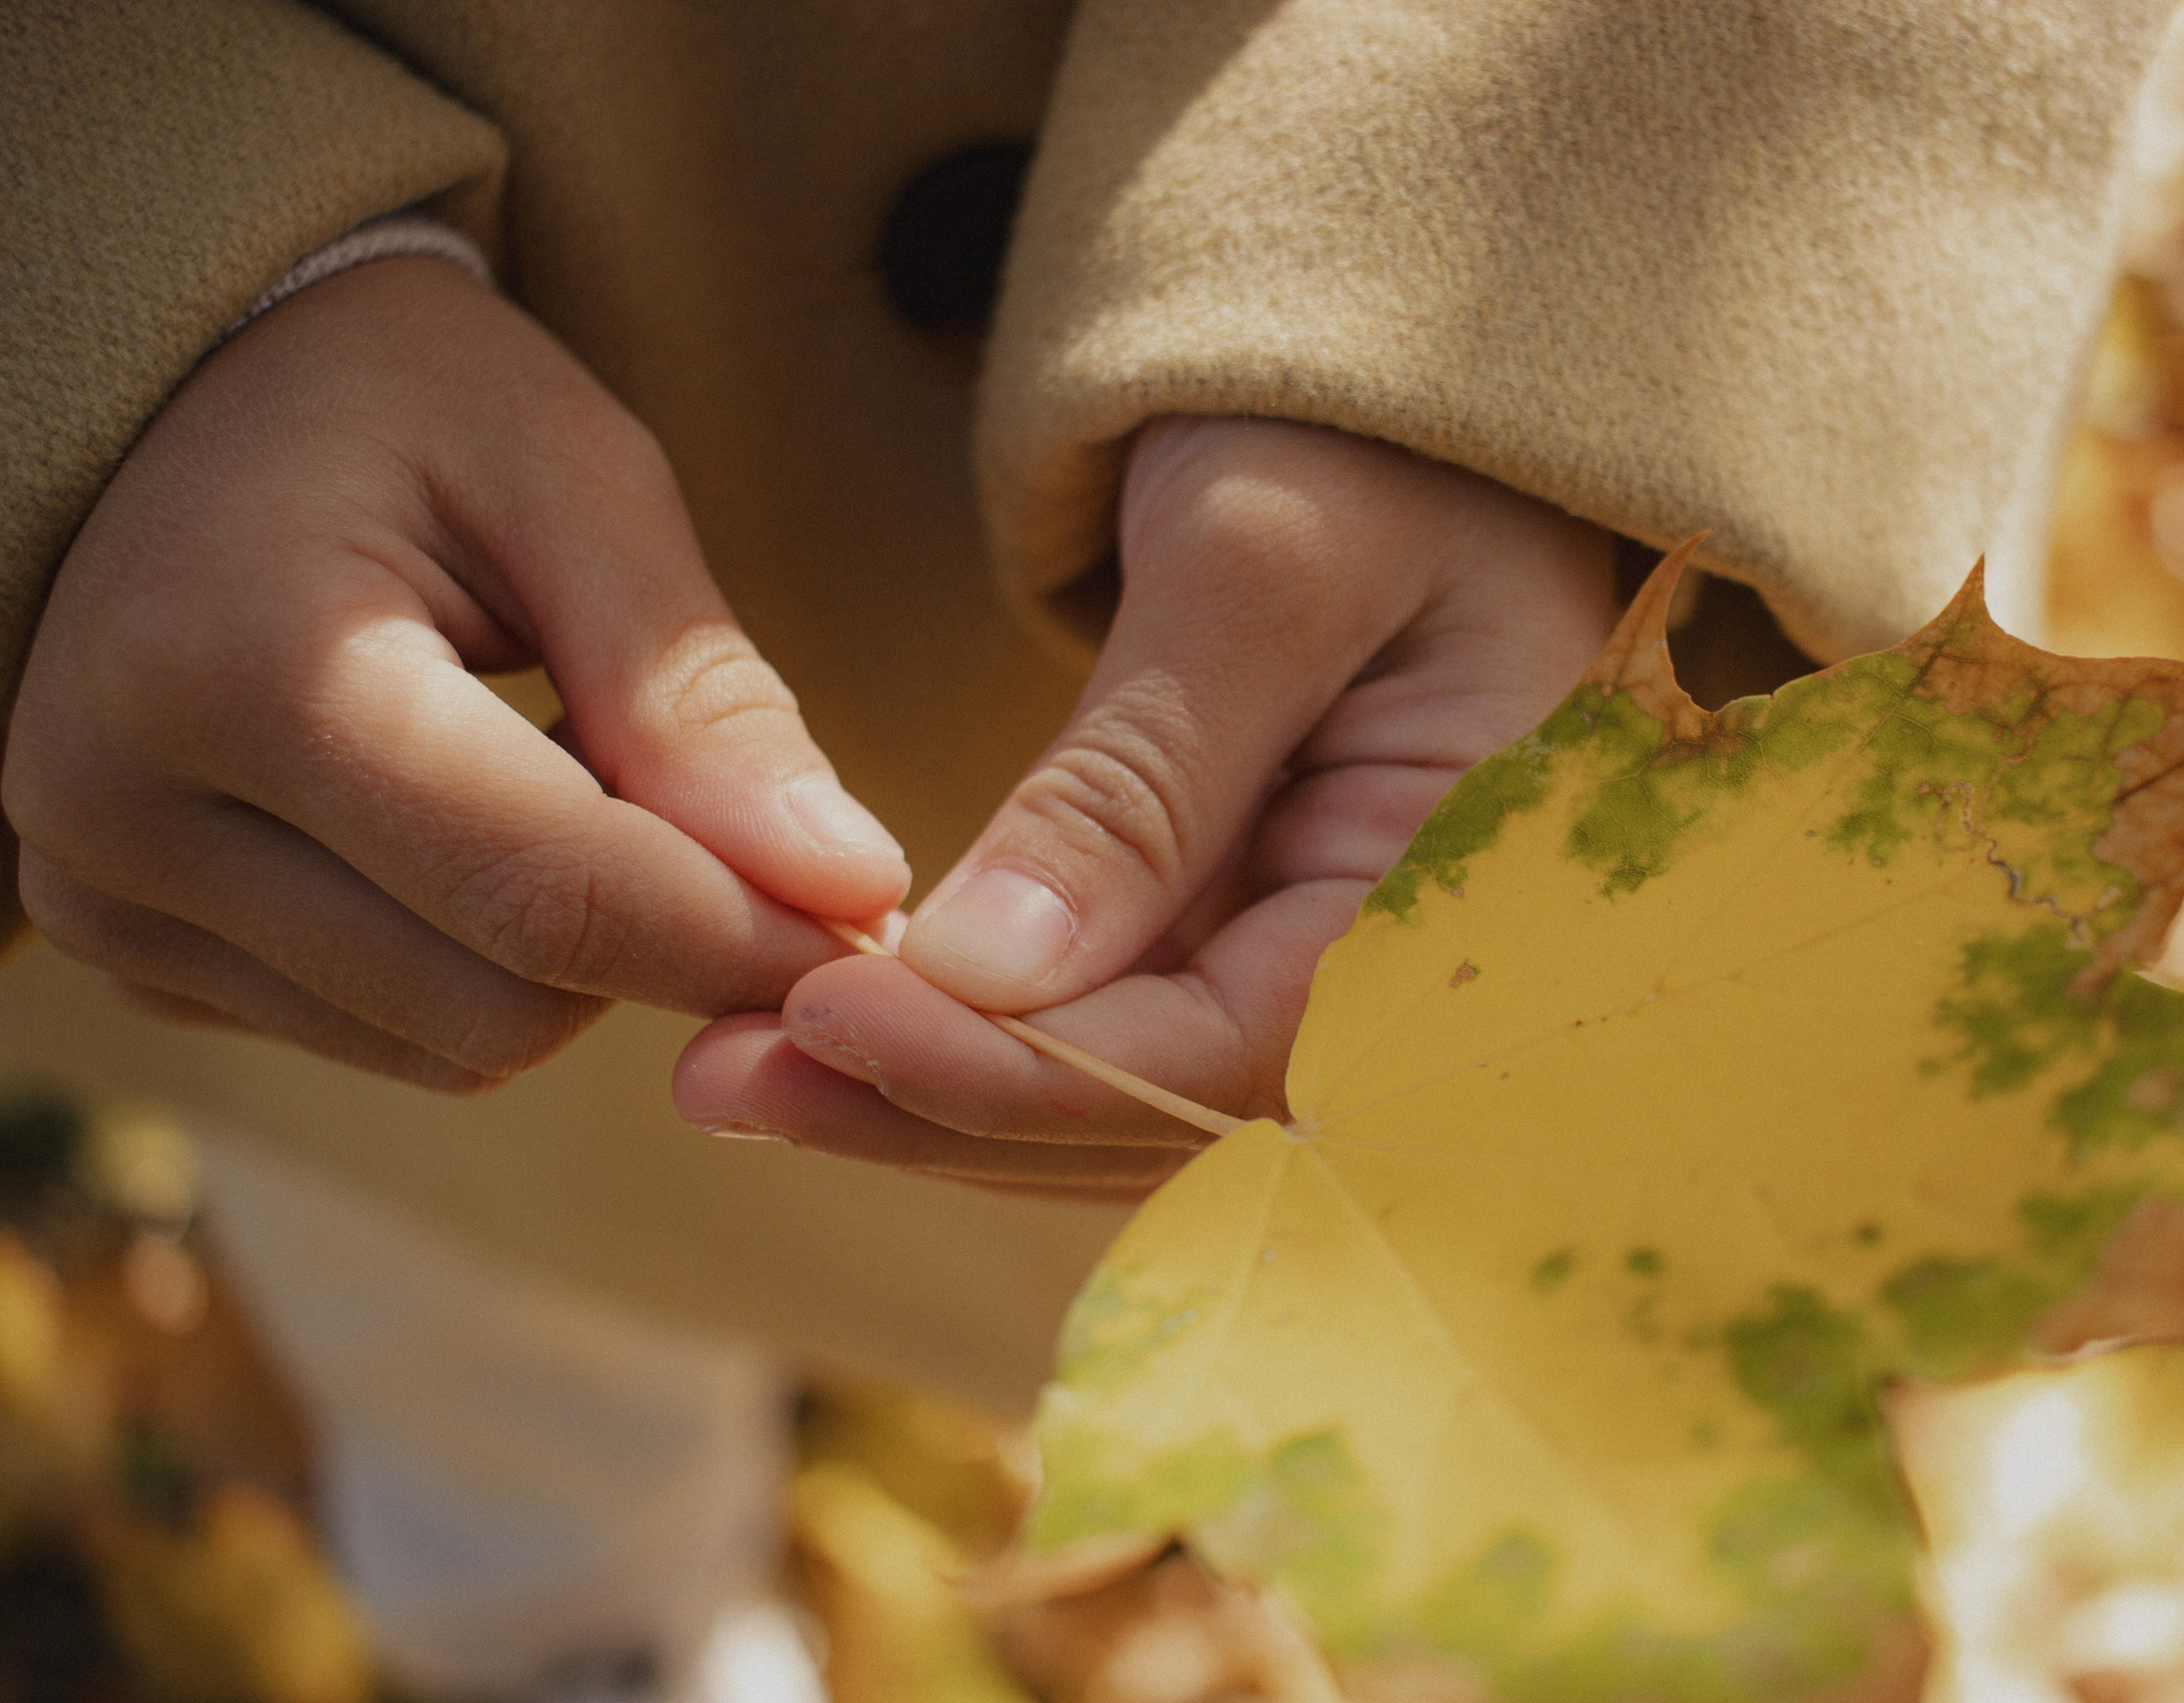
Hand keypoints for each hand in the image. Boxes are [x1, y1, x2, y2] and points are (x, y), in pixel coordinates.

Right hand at [4, 258, 907, 1089]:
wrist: (190, 395)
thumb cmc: (408, 403)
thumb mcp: (577, 476)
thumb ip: (700, 691)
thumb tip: (847, 890)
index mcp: (233, 666)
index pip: (544, 892)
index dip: (740, 935)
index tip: (872, 924)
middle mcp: (122, 816)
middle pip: (505, 1004)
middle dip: (659, 935)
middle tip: (719, 804)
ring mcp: (106, 905)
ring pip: (456, 1046)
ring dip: (576, 953)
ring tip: (569, 770)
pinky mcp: (128, 956)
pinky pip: (391, 1038)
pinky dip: (487, 962)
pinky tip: (482, 822)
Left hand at [673, 417, 1615, 1197]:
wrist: (1413, 397)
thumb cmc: (1370, 440)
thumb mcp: (1258, 568)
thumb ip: (1140, 782)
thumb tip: (986, 980)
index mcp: (1463, 889)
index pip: (1229, 1050)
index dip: (1022, 1066)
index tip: (826, 1020)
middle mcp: (1397, 970)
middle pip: (1160, 1111)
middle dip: (937, 1103)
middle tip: (719, 1077)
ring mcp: (1316, 963)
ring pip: (1116, 1095)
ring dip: (928, 1094)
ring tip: (728, 1069)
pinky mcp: (1241, 938)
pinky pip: (1111, 1032)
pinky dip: (972, 1037)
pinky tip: (832, 1028)